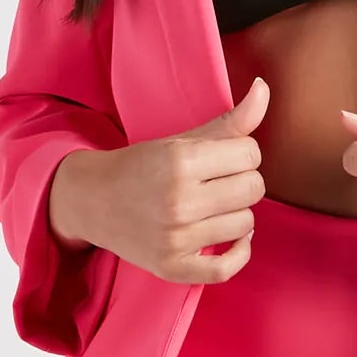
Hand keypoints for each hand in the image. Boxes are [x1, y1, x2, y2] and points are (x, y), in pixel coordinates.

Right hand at [56, 77, 271, 282]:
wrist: (92, 200)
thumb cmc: (142, 166)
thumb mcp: (181, 139)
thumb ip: (229, 120)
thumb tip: (264, 88)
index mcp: (181, 161)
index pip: (251, 153)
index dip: (243, 153)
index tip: (223, 158)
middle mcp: (179, 201)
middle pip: (254, 188)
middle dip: (243, 180)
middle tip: (219, 181)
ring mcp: (175, 238)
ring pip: (246, 223)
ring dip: (237, 213)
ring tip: (214, 205)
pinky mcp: (172, 267)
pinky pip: (227, 268)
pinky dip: (239, 253)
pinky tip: (233, 237)